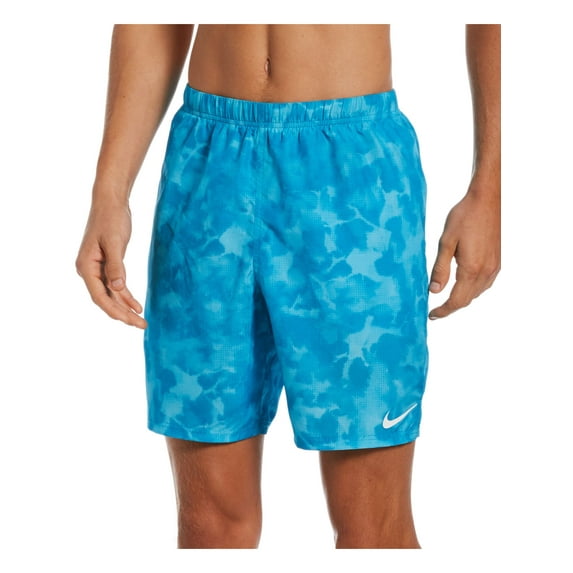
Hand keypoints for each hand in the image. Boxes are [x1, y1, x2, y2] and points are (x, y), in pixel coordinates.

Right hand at [76, 200, 146, 328]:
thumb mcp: (114, 242)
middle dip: (123, 314)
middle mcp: (88, 270)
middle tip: (142, 325)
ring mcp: (97, 269)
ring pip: (111, 294)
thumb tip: (118, 288)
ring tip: (141, 321)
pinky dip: (126, 296)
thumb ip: (116, 266)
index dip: (115, 311)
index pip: (100, 296)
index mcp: (86, 267)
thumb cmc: (111, 219)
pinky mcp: (107, 265)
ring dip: (126, 307)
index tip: (131, 320)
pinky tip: (137, 306)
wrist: (111, 202)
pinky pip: (116, 286)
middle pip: (105, 299)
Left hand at [428, 181, 500, 318]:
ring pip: (477, 293)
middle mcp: (486, 271)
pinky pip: (485, 284)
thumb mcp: (445, 242)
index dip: (444, 310)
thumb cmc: (464, 217)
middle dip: (451, 308)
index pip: (457, 300)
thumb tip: (434, 290)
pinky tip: (463, 286)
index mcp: (471, 268)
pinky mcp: (497, 261)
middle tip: (435, 311)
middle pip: (467, 300)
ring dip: (462, 300)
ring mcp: (494, 267)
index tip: (432, 315)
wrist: (487, 200)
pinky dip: (472, 290)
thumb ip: (440, 268)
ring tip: (446, 301)